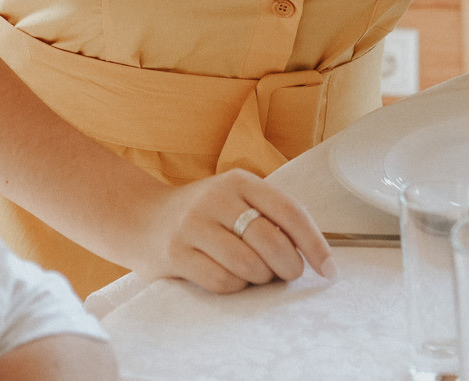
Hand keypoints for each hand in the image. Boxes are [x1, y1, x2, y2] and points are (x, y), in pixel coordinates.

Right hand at [127, 169, 334, 293]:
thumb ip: (267, 217)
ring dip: (259, 279)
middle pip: (272, 242)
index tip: (329, 270)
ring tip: (252, 273)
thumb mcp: (233, 200)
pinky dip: (234, 287)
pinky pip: (222, 281)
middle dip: (288, 267)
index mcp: (239, 181)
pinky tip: (226, 277)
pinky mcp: (176, 252)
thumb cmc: (201, 216)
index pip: (290, 212)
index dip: (315, 244)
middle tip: (285, 275)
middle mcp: (217, 197)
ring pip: (249, 266)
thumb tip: (313, 253)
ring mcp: (194, 224)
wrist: (139, 218)